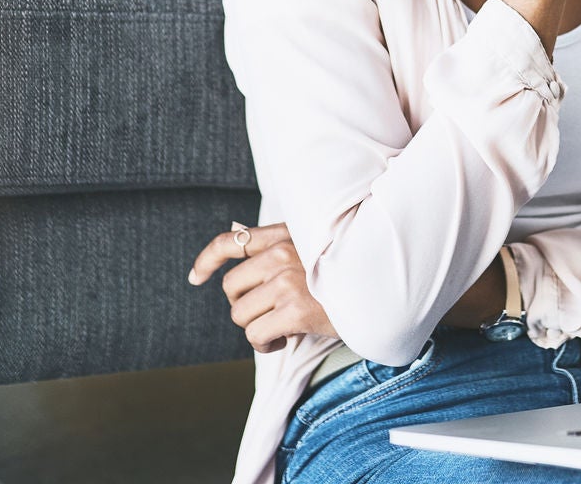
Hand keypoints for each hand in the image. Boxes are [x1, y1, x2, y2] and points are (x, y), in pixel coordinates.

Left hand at [188, 221, 336, 353]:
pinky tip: (283, 341)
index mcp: (286, 234)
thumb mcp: (317, 250)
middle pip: (232, 287)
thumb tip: (247, 269)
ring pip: (240, 314)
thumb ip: (284, 251)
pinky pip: (256, 335)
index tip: (196, 277)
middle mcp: (282, 253)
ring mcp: (287, 280)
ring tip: (280, 329)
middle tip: (267, 315)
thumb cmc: (350, 274)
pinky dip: (264, 345)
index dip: (207, 260)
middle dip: (244, 307)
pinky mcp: (295, 310)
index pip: (232, 240)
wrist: (384, 290)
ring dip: (256, 328)